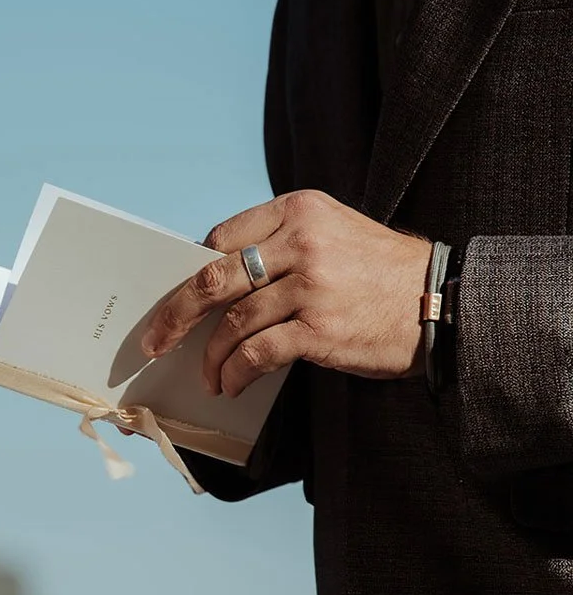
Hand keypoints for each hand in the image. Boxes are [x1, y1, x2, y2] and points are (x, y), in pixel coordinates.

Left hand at [141, 190, 431, 394]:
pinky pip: (257, 353)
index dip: (192, 273)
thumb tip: (217, 282)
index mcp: (299, 210)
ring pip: (232, 322)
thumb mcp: (334, 233)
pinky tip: (231, 384)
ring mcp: (310, 286)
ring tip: (208, 376)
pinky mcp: (319, 329)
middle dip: (175, 314)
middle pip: (213, 279)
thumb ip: (282, 245)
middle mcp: (301, 242)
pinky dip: (236, 373)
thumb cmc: (381, 273)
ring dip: (211, 356)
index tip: (176, 298)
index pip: (222, 239)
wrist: (439, 300)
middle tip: (156, 340)